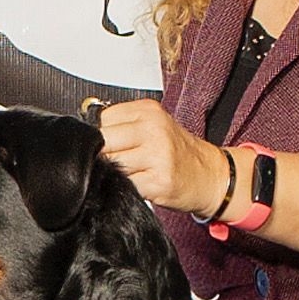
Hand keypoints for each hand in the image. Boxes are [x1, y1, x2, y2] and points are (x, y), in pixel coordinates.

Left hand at [95, 100, 232, 217]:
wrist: (210, 175)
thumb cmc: (177, 152)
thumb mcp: (154, 126)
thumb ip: (123, 126)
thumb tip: (88, 137)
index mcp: (148, 111)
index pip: (102, 120)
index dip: (101, 136)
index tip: (113, 145)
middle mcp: (153, 129)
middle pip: (104, 142)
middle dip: (105, 156)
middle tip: (120, 161)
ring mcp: (157, 155)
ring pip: (112, 165)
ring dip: (116, 174)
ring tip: (134, 172)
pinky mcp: (158, 181)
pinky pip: (125, 185)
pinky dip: (127, 188)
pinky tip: (141, 184)